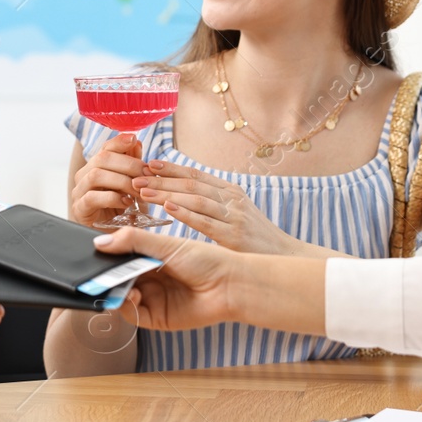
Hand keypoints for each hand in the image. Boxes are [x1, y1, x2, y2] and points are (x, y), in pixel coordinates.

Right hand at [70, 133, 147, 227]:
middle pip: (102, 158)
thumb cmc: (120, 210)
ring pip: (96, 175)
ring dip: (122, 180)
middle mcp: (84, 176)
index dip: (119, 141)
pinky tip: (127, 202)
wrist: (110, 237)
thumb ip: (131, 165)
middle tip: (147, 174)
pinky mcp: (79, 209)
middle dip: (128, 164)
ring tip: (138, 190)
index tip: (134, 139)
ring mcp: (79, 192)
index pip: (105, 147)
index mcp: (96, 167)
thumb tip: (136, 142)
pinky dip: (112, 197)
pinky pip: (93, 197)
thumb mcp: (130, 185)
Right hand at [90, 227, 236, 332]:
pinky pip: (133, 315)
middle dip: (106, 275)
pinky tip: (132, 295)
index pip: (121, 257)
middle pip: (118, 278)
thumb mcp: (166, 245)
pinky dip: (126, 306)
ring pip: (121, 296)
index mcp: (151, 258)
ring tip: (117, 283)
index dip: (107, 256)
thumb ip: (133, 241)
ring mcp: (153, 299)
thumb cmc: (205, 260)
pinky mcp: (157, 318)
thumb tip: (99, 243)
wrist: (231, 285)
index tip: (93, 252)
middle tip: (95, 271)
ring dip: (115, 290)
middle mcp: (150, 279)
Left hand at [133, 161, 297, 253]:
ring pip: (194, 199)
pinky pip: (204, 221)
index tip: (149, 164)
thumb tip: (181, 196)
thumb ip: (212, 204)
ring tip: (143, 190)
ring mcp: (234, 216)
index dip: (170, 169)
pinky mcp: (233, 235)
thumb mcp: (235, 215)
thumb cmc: (255, 240)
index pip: (195, 175)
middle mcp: (232, 199)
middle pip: (190, 184)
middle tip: (136, 176)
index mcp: (230, 192)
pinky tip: (167, 208)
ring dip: (166, 193)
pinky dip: (185, 213)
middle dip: (160, 179)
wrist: (285, 257)